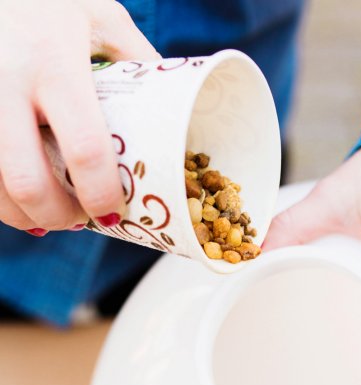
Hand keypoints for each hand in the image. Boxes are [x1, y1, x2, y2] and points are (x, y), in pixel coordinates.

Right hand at [0, 0, 158, 234]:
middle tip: (80, 219)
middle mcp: (7, 79)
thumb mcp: (98, 16)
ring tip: (51, 214)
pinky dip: (1, 201)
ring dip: (26, 216)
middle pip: (28, 182)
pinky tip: (20, 202)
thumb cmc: (46, 0)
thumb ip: (135, 62)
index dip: (101, 195)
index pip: (85, 149)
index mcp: (53, 60)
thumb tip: (175, 117)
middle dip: (58, 217)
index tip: (112, 212)